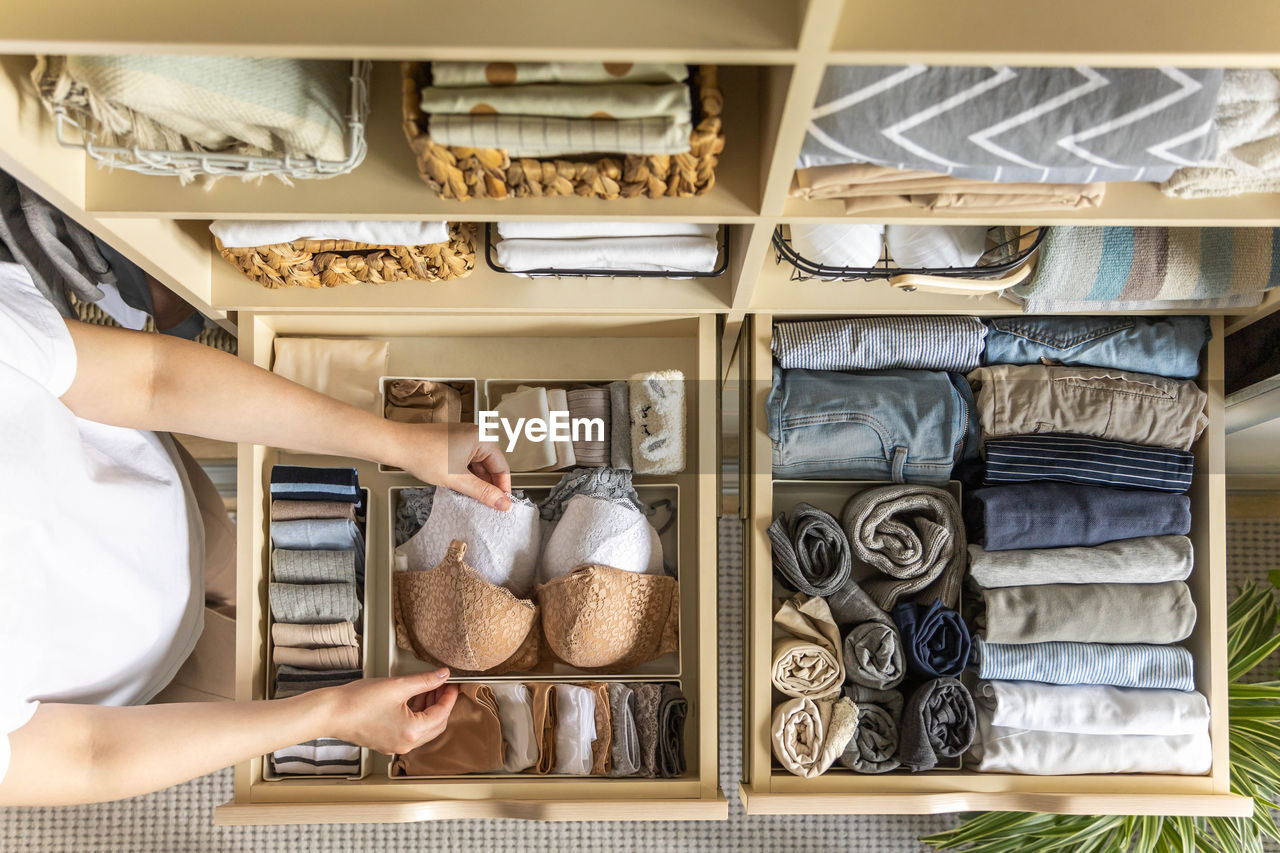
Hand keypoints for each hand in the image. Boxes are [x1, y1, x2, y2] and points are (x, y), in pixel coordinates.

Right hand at [318, 669, 458, 754]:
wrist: (331, 713)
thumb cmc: (358, 701)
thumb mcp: (398, 686)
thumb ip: (425, 681)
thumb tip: (443, 675)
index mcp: (412, 732)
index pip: (442, 713)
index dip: (449, 696)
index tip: (452, 683)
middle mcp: (406, 744)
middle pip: (436, 724)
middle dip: (441, 703)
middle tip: (442, 685)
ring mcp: (396, 746)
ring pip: (424, 729)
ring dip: (429, 709)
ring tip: (428, 688)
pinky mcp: (386, 743)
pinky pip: (410, 731)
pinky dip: (416, 716)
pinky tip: (412, 699)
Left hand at [387, 422, 512, 510]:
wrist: (396, 445)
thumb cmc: (422, 453)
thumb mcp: (457, 479)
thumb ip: (482, 492)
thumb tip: (502, 502)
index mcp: (481, 437)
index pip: (502, 466)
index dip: (502, 487)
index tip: (501, 503)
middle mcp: (474, 434)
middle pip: (490, 465)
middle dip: (488, 485)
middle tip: (486, 504)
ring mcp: (462, 437)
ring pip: (477, 464)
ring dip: (475, 481)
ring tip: (470, 496)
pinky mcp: (451, 442)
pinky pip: (465, 461)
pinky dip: (465, 474)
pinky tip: (459, 486)